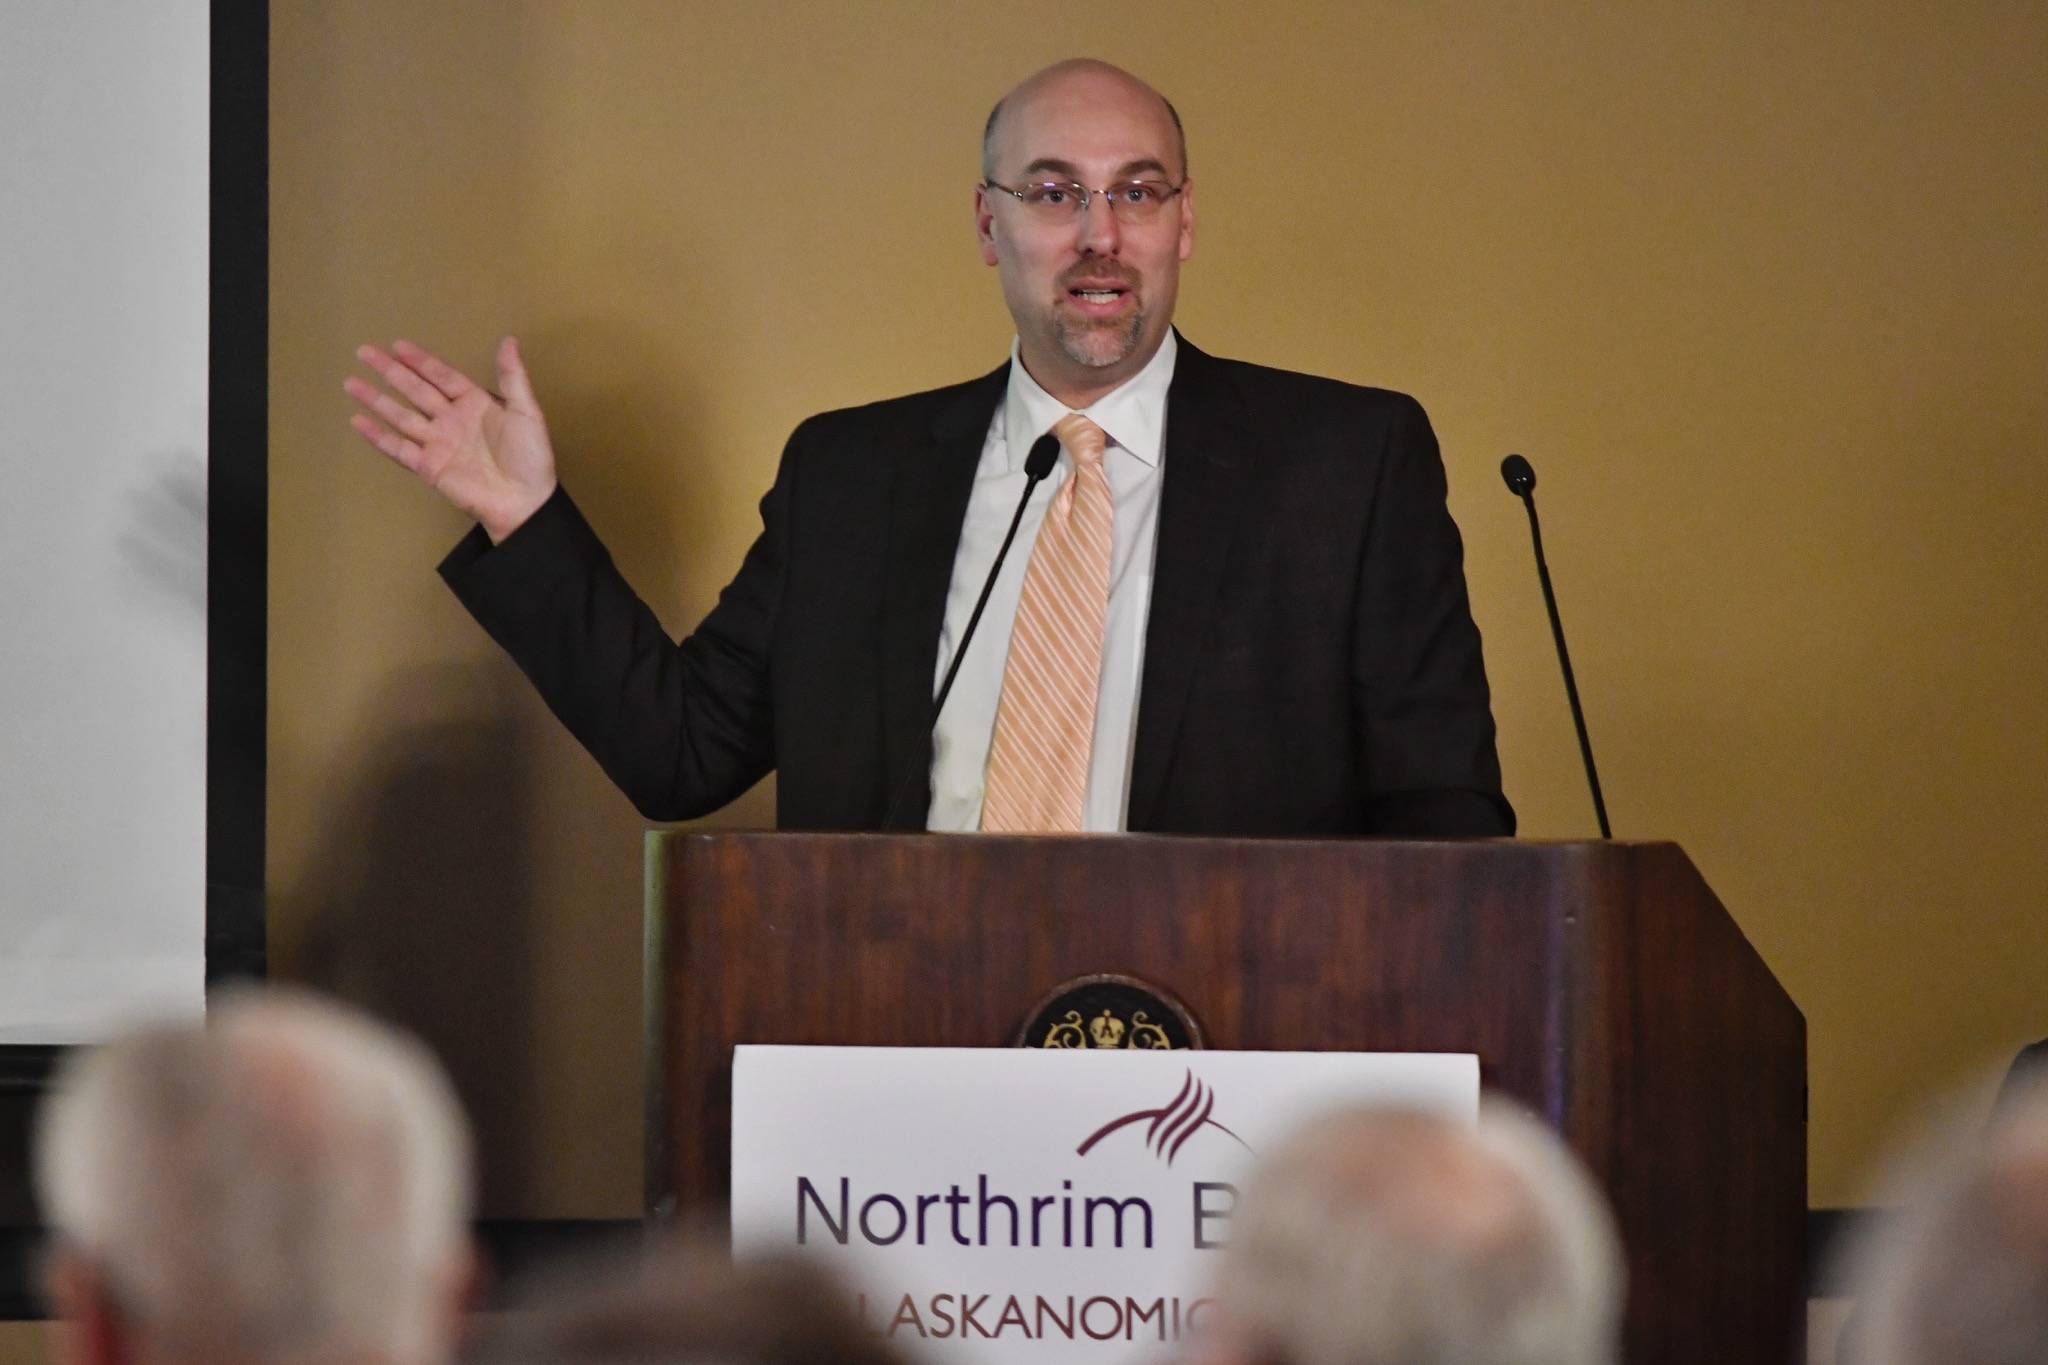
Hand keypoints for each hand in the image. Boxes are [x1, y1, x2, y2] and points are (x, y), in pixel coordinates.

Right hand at [345, 336, 557, 542]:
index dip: (421, 360)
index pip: (442, 376)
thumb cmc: (531, 458)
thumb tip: (510, 339)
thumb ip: (514, 377)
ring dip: (376, 399)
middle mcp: (452, 420)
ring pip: (400, 415)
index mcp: (475, 403)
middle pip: (415, 390)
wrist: (524, 502)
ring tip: (351, 383)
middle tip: (365, 352)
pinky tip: (358, 422)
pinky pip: (398, 448)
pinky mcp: (429, 466)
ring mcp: (438, 443)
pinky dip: (378, 436)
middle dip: (390, 371)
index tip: (397, 344)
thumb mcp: (528, 412)